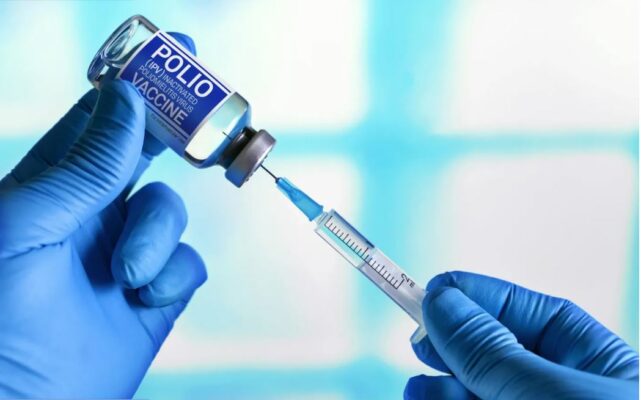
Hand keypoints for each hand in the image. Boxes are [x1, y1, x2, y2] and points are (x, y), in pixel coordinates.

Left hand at [0, 34, 205, 396]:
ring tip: (125, 277)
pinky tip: (143, 301)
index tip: (174, 51)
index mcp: (50, 188)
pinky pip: (188, 264)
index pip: (99, 120)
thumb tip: (126, 100)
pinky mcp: (156, 295)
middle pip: (146, 155)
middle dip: (177, 135)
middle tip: (209, 122)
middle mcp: (89, 215)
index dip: (136, 83)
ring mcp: (125, 253)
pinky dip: (172, 277)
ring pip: (171, 211)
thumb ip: (84, 166)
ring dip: (156, 238)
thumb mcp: (26, 227)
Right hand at [405, 271, 638, 398]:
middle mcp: (571, 395)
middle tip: (419, 340)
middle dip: (454, 348)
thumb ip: (492, 350)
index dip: (482, 298)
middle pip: (501, 357)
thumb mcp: (551, 394)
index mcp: (605, 370)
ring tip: (420, 391)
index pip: (537, 316)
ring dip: (441, 389)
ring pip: (479, 392)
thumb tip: (441, 299)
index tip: (434, 288)